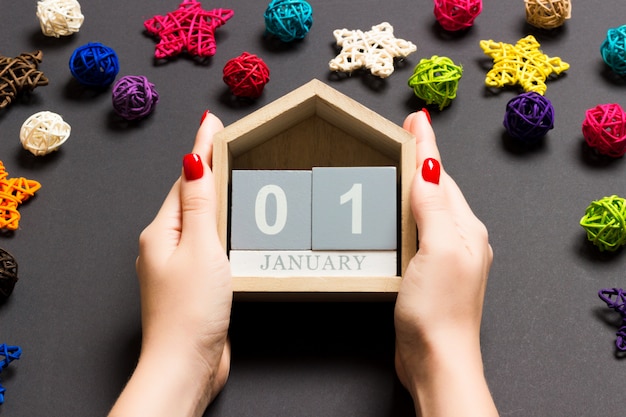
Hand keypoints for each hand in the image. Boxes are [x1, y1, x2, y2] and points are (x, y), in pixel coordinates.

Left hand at [109, 112, 231, 416]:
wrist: (186, 364)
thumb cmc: (190, 311)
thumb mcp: (201, 247)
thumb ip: (200, 204)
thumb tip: (192, 161)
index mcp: (162, 232)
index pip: (185, 181)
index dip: (201, 151)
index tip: (211, 124)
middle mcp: (166, 247)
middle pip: (189, 199)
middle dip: (206, 171)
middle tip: (221, 143)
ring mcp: (179, 267)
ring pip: (199, 223)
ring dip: (214, 199)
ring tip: (229, 177)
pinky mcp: (194, 285)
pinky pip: (208, 246)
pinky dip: (220, 229)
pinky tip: (232, 228)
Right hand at [394, 111, 497, 416]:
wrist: (436, 359)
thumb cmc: (439, 310)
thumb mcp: (437, 250)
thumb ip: (433, 207)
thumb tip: (429, 165)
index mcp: (466, 229)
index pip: (442, 176)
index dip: (426, 146)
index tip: (416, 118)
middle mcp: (460, 239)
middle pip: (438, 188)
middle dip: (422, 159)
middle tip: (406, 133)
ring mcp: (445, 256)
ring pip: (428, 209)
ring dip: (414, 184)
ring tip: (400, 164)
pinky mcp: (429, 273)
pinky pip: (418, 230)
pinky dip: (406, 213)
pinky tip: (396, 213)